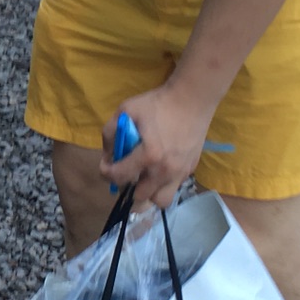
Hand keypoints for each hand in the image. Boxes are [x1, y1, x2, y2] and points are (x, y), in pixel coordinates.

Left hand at [99, 84, 216, 209]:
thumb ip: (110, 133)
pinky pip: (173, 188)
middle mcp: (164, 171)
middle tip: (126, 172)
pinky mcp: (190, 170)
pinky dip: (163, 185)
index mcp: (148, 155)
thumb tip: (108, 155)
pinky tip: (159, 170)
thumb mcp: (126, 110)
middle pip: (139, 197)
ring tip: (144, 180)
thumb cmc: (158, 103)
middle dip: (127, 186)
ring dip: (148, 194)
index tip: (106, 166)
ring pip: (160, 201)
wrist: (192, 99)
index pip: (119, 177)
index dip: (106, 173)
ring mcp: (180, 173)